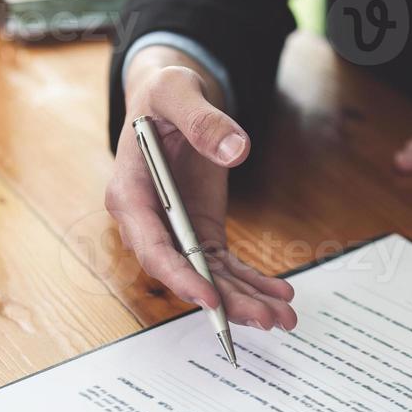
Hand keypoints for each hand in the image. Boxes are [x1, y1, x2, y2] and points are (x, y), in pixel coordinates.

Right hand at [105, 47, 296, 329]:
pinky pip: (225, 265)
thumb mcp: (177, 92)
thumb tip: (237, 148)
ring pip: (209, 277)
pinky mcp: (200, 231)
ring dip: (244, 300)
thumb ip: (203, 120)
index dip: (179, 276)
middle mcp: (148, 222)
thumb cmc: (163, 95)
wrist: (169, 102)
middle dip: (225, 301)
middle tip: (263, 319)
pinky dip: (252, 281)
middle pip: (185, 272)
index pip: (151, 246)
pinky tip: (281, 294)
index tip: (210, 298)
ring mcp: (177, 231)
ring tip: (282, 318)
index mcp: (129, 193)